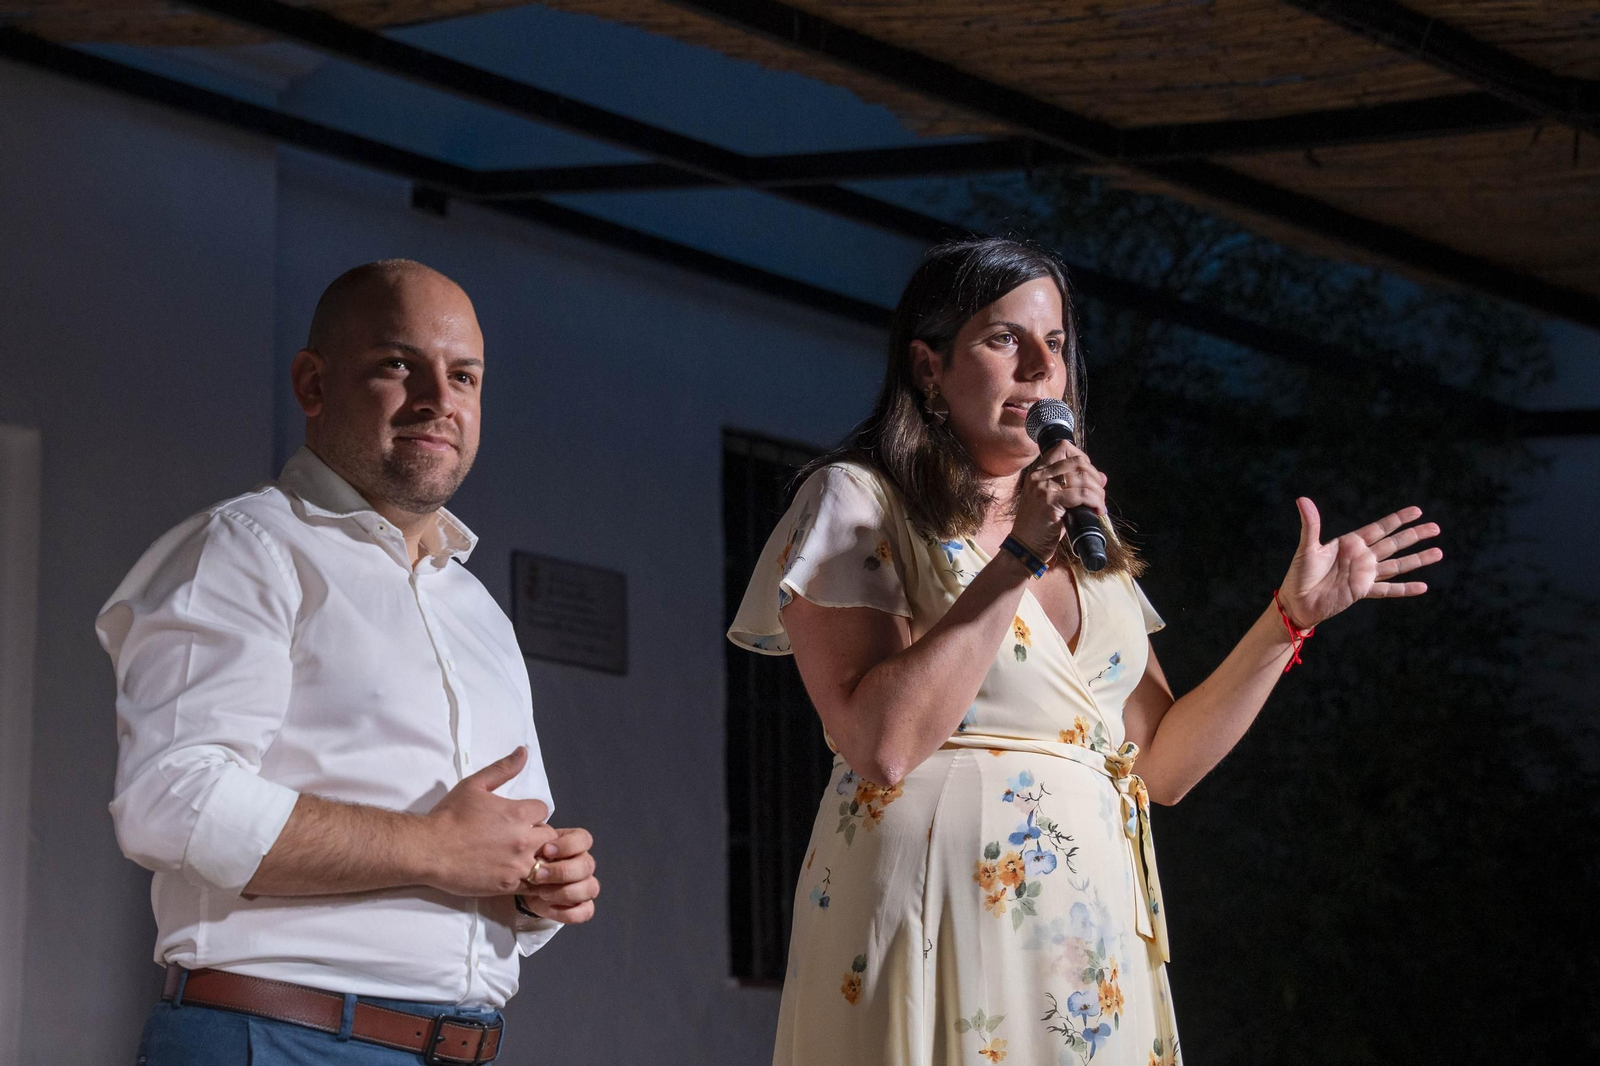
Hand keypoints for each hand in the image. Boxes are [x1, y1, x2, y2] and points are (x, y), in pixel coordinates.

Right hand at [421, 746, 557, 896]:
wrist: (429, 849)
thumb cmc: (449, 815)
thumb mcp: (475, 785)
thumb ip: (503, 768)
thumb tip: (523, 751)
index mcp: (519, 814)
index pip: (543, 810)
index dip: (531, 813)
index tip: (517, 818)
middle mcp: (524, 839)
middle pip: (548, 836)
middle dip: (536, 835)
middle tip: (516, 837)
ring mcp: (517, 865)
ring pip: (543, 861)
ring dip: (534, 857)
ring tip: (514, 856)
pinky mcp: (508, 885)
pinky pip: (531, 883)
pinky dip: (526, 878)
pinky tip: (509, 872)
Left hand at [516, 827, 598, 924]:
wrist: (525, 884)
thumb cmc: (531, 861)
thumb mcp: (531, 847)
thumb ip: (536, 840)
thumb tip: (535, 832)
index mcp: (575, 846)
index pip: (584, 839)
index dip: (568, 845)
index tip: (546, 850)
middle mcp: (584, 864)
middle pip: (587, 865)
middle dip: (562, 871)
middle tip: (538, 875)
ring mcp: (586, 886)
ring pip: (591, 888)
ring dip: (565, 892)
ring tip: (541, 893)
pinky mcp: (583, 907)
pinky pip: (586, 912)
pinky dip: (568, 912)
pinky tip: (549, 908)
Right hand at [1011, 440, 1107, 557]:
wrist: (1025, 547)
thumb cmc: (1040, 527)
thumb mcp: (1056, 502)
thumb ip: (1074, 487)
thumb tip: (1102, 477)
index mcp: (1037, 473)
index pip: (1063, 448)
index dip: (1083, 458)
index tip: (1089, 475)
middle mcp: (1038, 476)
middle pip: (1078, 461)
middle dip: (1094, 476)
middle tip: (1099, 493)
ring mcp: (1043, 488)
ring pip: (1083, 478)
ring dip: (1098, 491)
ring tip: (1099, 504)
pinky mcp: (1050, 502)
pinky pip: (1082, 494)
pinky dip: (1095, 502)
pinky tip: (1097, 510)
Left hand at [1278, 498, 1441, 627]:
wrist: (1297, 601)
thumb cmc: (1299, 573)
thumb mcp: (1307, 547)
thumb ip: (1311, 524)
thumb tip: (1302, 499)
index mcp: (1350, 543)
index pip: (1380, 528)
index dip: (1398, 520)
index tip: (1417, 511)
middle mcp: (1361, 557)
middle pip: (1394, 543)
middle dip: (1415, 535)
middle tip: (1436, 528)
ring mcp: (1364, 574)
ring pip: (1397, 565)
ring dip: (1417, 559)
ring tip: (1438, 552)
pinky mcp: (1363, 591)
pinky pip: (1388, 589)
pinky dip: (1405, 589)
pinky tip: (1422, 587)